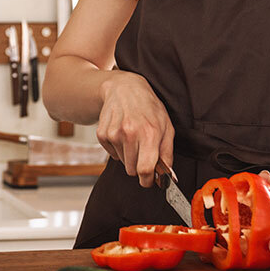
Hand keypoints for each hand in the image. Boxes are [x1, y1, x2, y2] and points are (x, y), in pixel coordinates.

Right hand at [96, 71, 174, 186]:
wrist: (124, 89)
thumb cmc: (149, 108)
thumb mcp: (166, 127)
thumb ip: (167, 153)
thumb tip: (167, 176)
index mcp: (149, 133)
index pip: (144, 170)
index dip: (147, 180)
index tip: (149, 181)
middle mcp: (129, 133)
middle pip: (132, 170)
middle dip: (139, 166)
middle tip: (143, 151)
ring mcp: (113, 133)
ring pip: (122, 163)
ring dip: (129, 156)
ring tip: (133, 138)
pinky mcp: (102, 134)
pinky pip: (112, 154)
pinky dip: (118, 149)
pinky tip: (122, 134)